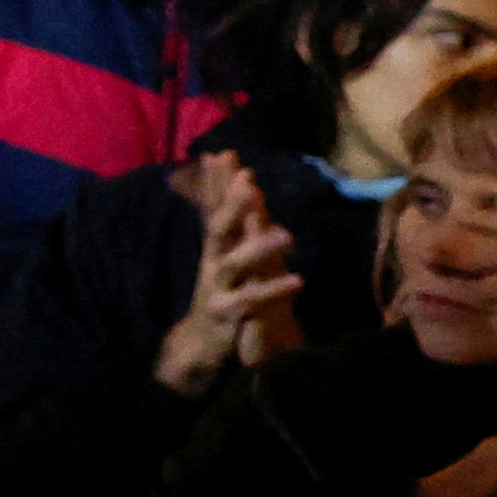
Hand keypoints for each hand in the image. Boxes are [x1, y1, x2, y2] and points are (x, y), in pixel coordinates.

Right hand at [154, 155, 309, 395]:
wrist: (200, 343)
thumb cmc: (220, 295)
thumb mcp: (223, 259)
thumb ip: (228, 228)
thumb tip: (234, 195)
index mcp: (215, 249)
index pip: (213, 209)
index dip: (217, 182)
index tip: (224, 153)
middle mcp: (212, 263)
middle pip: (217, 228)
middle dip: (231, 203)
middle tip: (246, 178)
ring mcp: (216, 288)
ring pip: (232, 263)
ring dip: (258, 247)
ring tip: (287, 234)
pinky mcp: (226, 314)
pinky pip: (250, 301)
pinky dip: (273, 290)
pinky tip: (297, 280)